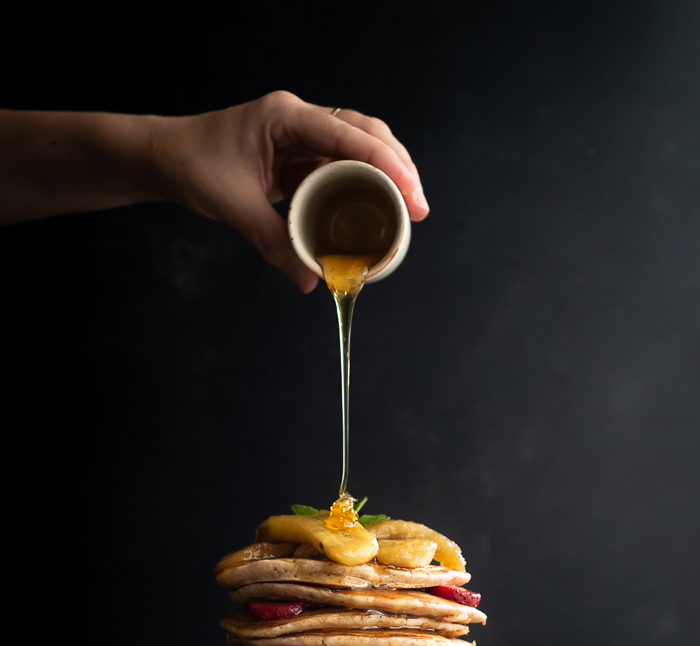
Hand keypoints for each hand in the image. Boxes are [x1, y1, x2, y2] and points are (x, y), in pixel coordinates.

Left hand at [143, 91, 428, 290]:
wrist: (165, 157)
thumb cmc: (193, 166)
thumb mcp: (234, 207)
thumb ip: (274, 244)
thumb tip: (311, 280)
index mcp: (286, 117)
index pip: (349, 135)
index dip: (387, 165)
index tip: (410, 194)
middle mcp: (299, 119)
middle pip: (366, 134)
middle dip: (398, 168)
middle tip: (419, 209)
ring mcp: (301, 135)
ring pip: (358, 148)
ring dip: (385, 175)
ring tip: (407, 208)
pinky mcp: (298, 154)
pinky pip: (340, 165)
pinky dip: (362, 185)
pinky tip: (375, 207)